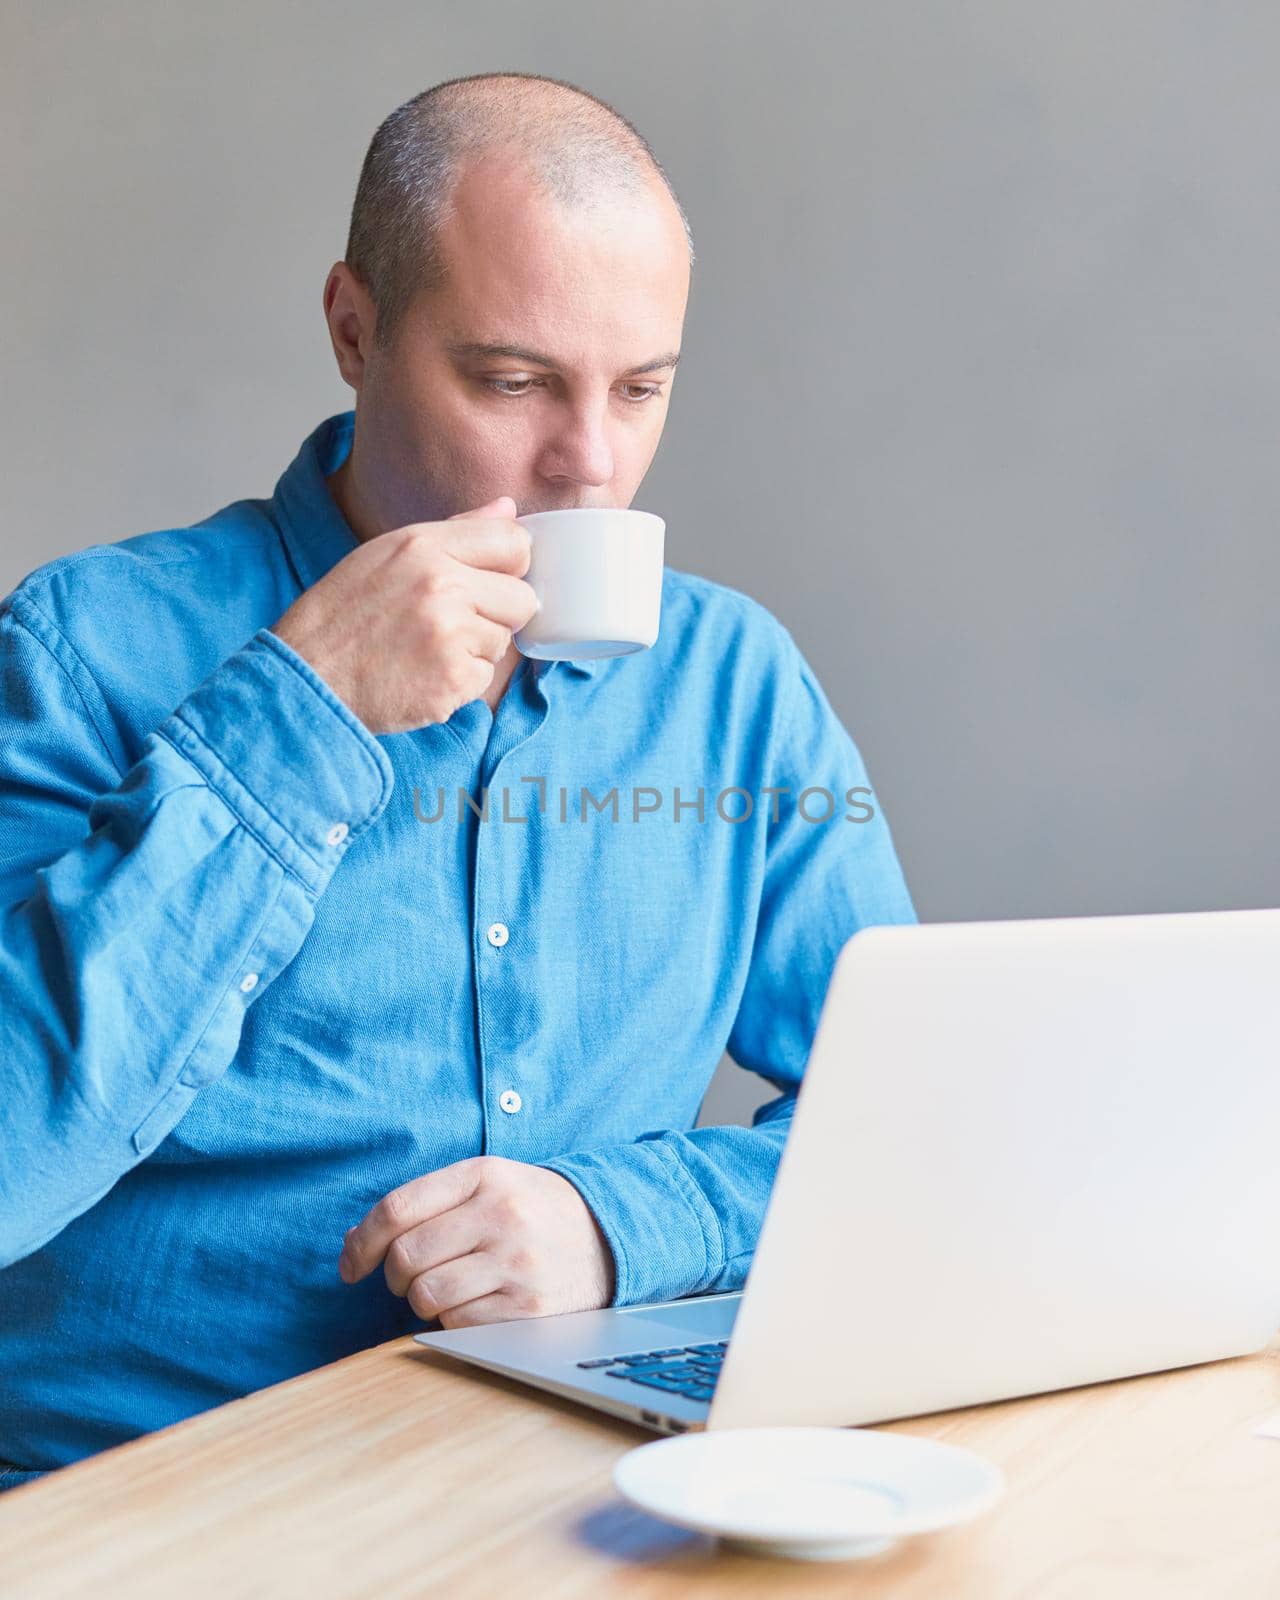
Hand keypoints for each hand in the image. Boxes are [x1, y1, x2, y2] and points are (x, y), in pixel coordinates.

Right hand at [270, 497, 537, 734]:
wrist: (305, 676)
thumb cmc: (344, 614)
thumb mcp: (387, 553)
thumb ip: (456, 530)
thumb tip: (509, 508)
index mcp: (424, 545)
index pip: (515, 543)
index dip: (510, 567)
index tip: (488, 582)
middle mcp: (442, 585)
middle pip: (522, 599)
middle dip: (498, 615)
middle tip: (451, 624)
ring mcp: (450, 635)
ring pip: (503, 642)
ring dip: (475, 650)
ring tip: (427, 650)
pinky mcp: (453, 681)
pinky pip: (486, 678)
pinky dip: (461, 683)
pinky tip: (423, 675)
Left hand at [338, 1156, 616, 1327]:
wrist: (610, 1234)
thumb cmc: (531, 1209)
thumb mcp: (486, 1185)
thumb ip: (423, 1205)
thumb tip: (352, 1244)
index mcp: (483, 1175)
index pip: (397, 1209)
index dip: (362, 1242)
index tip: (351, 1264)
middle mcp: (500, 1214)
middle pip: (405, 1257)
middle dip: (394, 1276)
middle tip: (408, 1277)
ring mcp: (516, 1262)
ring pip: (426, 1294)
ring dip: (423, 1300)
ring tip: (447, 1288)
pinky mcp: (528, 1307)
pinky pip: (457, 1323)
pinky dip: (454, 1319)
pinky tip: (477, 1302)